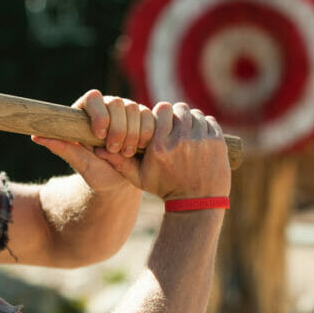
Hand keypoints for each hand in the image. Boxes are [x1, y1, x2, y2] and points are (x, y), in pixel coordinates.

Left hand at [32, 89, 154, 192]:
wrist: (119, 179)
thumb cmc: (96, 171)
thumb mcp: (80, 163)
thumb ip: (63, 148)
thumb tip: (36, 137)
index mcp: (87, 112)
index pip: (93, 98)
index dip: (98, 113)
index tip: (99, 134)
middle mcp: (108, 106)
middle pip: (117, 103)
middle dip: (118, 128)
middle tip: (114, 150)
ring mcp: (127, 110)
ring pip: (135, 109)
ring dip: (132, 133)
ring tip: (126, 153)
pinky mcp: (145, 117)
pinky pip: (150, 117)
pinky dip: (146, 134)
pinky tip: (140, 148)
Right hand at [94, 101, 230, 200]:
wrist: (197, 203)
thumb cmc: (165, 190)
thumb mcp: (139, 178)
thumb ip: (119, 161)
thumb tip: (96, 148)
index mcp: (161, 147)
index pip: (162, 109)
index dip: (162, 113)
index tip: (162, 121)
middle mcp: (181, 141)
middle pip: (180, 109)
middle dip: (176, 115)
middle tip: (175, 124)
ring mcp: (201, 141)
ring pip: (195, 114)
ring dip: (190, 120)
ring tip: (186, 130)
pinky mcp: (217, 143)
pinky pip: (209, 121)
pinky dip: (204, 126)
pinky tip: (198, 135)